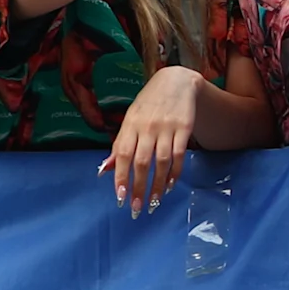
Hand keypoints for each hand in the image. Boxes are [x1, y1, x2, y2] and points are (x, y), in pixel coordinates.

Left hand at [101, 65, 200, 216]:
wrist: (176, 81)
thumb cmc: (148, 105)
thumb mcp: (130, 121)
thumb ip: (119, 146)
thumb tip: (104, 171)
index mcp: (130, 125)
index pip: (123, 155)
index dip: (121, 177)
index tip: (120, 198)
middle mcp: (147, 127)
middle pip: (142, 162)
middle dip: (138, 187)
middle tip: (136, 208)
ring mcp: (167, 128)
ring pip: (162, 162)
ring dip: (158, 185)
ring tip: (154, 202)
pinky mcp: (184, 129)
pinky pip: (180, 155)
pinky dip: (175, 172)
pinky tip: (171, 185)